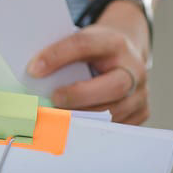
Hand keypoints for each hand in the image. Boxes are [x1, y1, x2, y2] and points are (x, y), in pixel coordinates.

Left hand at [27, 0, 151, 124]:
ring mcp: (140, 93)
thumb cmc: (95, 53)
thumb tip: (31, 76)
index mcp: (114, 43)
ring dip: (82, 117)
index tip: (33, 69)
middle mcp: (133, 68)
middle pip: (114, 85)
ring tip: (57, 119)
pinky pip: (117, 126)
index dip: (58, 56)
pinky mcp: (140, 112)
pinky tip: (73, 129)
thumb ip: (61, 55)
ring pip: (115, 111)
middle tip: (53, 100)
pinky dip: (92, 129)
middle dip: (79, 96)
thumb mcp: (81, 43)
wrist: (125, 57)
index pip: (85, 45)